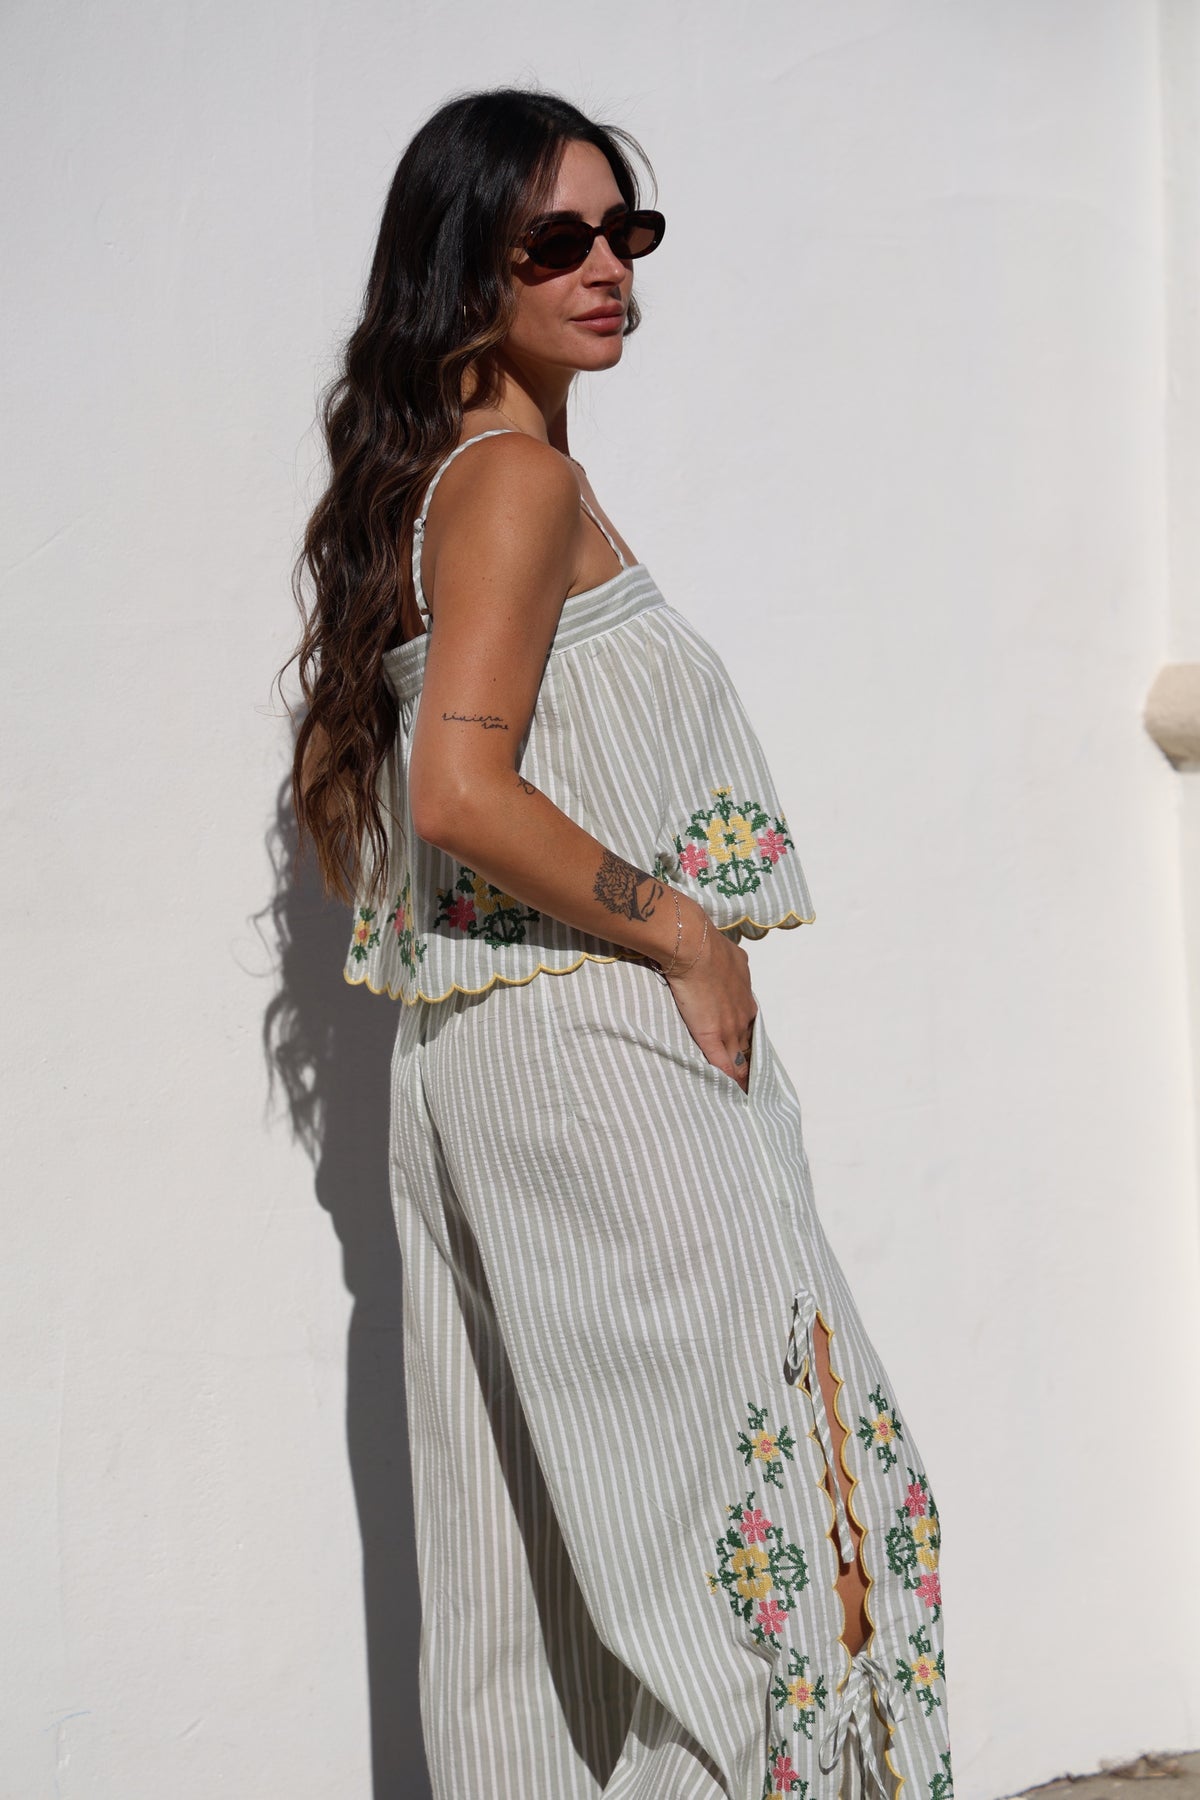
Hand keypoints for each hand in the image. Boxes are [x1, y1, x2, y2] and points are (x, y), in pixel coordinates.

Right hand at [665, 907, 757, 1091]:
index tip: (747, 1042)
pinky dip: (731, 1078)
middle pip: (749, 1039)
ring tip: (746, 1086)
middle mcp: (744, 1009)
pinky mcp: (714, 1036)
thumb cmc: (702, 944)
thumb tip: (725, 955)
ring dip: (744, 1069)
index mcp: (744, 989)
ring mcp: (731, 1025)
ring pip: (741, 1054)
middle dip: (750, 1054)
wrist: (693, 947)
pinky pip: (725, 1064)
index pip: (749, 1018)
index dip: (747, 1031)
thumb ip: (727, 960)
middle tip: (751, 1071)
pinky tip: (735, 1090)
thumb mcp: (725, 951)